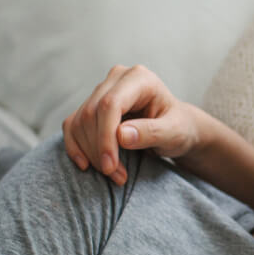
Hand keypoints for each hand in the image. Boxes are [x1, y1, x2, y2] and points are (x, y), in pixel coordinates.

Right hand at [62, 64, 200, 184]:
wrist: (177, 129)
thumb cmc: (180, 129)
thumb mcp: (175, 133)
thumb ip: (152, 132)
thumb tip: (121, 135)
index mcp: (139, 78)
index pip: (111, 105)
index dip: (106, 137)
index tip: (110, 166)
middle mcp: (117, 79)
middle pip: (92, 113)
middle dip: (99, 149)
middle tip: (116, 176)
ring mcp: (102, 90)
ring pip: (80, 121)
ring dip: (91, 152)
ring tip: (114, 174)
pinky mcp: (92, 106)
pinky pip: (73, 125)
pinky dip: (76, 146)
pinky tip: (85, 165)